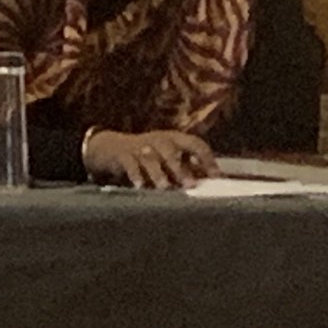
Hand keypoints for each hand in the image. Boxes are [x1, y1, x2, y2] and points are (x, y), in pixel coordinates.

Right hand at [82, 129, 218, 188]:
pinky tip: (140, 186)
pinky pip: (130, 164)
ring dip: (158, 173)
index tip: (215, 177)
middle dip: (180, 168)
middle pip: (171, 150)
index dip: (207, 159)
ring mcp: (139, 146)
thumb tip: (214, 181)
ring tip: (164, 187)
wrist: (112, 148)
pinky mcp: (123, 154)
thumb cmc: (149, 156)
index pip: (195, 144)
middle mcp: (158, 140)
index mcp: (174, 139)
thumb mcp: (169, 158)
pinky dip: (135, 175)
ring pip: (150, 158)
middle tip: (190, 185)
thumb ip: (188, 168)